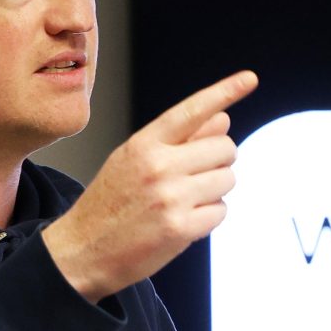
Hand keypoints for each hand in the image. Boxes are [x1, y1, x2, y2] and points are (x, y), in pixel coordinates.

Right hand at [44, 71, 258, 302]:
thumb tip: (223, 119)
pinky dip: (209, 217)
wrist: (80, 251)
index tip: (250, 79)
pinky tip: (183, 222)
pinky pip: (221, 211)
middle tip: (193, 177)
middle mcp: (158, 166)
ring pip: (228, 179)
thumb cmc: (108, 205)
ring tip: (183, 202)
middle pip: (224, 148)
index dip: (225, 92)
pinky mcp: (180, 229)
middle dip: (218, 162)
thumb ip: (177, 140)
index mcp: (143, 144)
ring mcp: (170, 198)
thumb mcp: (132, 161)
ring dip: (215, 191)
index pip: (192, 110)